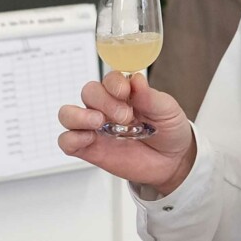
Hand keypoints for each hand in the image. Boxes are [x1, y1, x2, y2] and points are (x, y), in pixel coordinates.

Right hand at [58, 71, 195, 190]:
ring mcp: (96, 128)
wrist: (173, 162)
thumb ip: (150, 96)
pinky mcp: (90, 149)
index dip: (114, 83)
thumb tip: (136, 79)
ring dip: (79, 116)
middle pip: (88, 92)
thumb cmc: (169, 131)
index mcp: (125, 93)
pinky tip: (89, 140)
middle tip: (125, 117)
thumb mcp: (168, 110)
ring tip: (99, 123)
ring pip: (68, 114)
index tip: (126, 92)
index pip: (109, 79)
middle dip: (104, 101)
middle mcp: (106, 108)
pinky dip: (71, 138)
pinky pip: (67, 141)